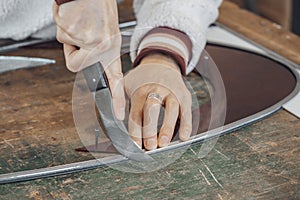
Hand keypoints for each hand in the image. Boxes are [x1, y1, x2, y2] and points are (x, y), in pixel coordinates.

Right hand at [53, 0, 124, 118]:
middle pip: (74, 65)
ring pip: (66, 44)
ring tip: (80, 17)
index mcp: (111, 48)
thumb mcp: (106, 30)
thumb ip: (97, 49)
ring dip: (69, 30)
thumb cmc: (98, 7)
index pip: (115, 79)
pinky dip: (62, 21)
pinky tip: (74, 12)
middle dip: (72, 52)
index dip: (117, 98)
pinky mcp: (74, 30)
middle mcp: (102, 46)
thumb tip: (83, 59)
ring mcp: (87, 40)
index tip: (119, 115)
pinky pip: (60, 32)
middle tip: (82, 31)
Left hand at [124, 54, 191, 149]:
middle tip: (150, 145)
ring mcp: (172, 92)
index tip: (136, 146)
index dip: (136, 131)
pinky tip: (184, 137)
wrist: (161, 63)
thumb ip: (118, 97)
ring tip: (164, 143)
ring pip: (172, 109)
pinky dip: (186, 124)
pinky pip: (186, 110)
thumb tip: (114, 116)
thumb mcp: (126, 83)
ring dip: (168, 127)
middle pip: (153, 109)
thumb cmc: (142, 80)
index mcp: (141, 90)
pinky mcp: (184, 95)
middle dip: (151, 128)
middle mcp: (157, 89)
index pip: (136, 113)